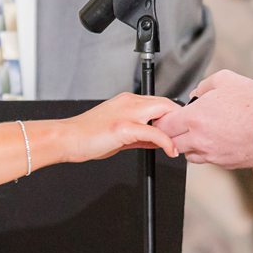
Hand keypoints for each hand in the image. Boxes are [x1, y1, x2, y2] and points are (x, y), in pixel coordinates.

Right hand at [64, 93, 180, 162]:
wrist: (67, 139)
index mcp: (127, 101)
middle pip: (166, 103)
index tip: (179, 130)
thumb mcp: (119, 132)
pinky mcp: (124, 127)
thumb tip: (158, 141)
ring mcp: (127, 113)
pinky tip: (170, 151)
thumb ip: (140, 134)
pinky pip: (154, 131)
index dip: (173, 115)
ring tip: (180, 144)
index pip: (159, 102)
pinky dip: (166, 142)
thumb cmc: (88, 137)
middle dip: (179, 119)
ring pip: (163, 111)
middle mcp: (129, 102)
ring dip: (175, 128)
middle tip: (185, 136)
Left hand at [153, 69, 252, 169]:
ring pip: (188, 154)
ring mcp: (212, 154)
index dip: (163, 120)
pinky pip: (206, 160)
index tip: (166, 117)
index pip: (164, 125)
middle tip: (179, 125)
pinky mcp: (224, 163)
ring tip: (199, 133)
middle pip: (171, 143)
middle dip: (172, 133)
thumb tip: (196, 93)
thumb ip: (204, 85)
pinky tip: (215, 140)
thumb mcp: (226, 80)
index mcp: (196, 118)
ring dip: (188, 144)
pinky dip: (205, 152)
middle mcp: (200, 139)